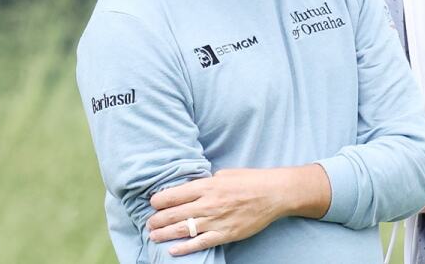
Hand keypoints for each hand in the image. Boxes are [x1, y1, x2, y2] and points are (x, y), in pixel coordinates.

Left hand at [146, 167, 323, 255]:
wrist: (274, 194)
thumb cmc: (251, 180)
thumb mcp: (225, 173)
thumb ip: (206, 182)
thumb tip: (191, 189)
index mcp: (207, 185)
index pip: (173, 195)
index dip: (158, 200)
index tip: (153, 203)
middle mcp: (208, 203)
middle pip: (173, 214)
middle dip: (157, 219)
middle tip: (150, 222)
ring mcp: (216, 221)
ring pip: (182, 229)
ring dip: (164, 233)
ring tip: (153, 235)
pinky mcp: (225, 234)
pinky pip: (199, 243)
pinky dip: (184, 248)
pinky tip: (172, 249)